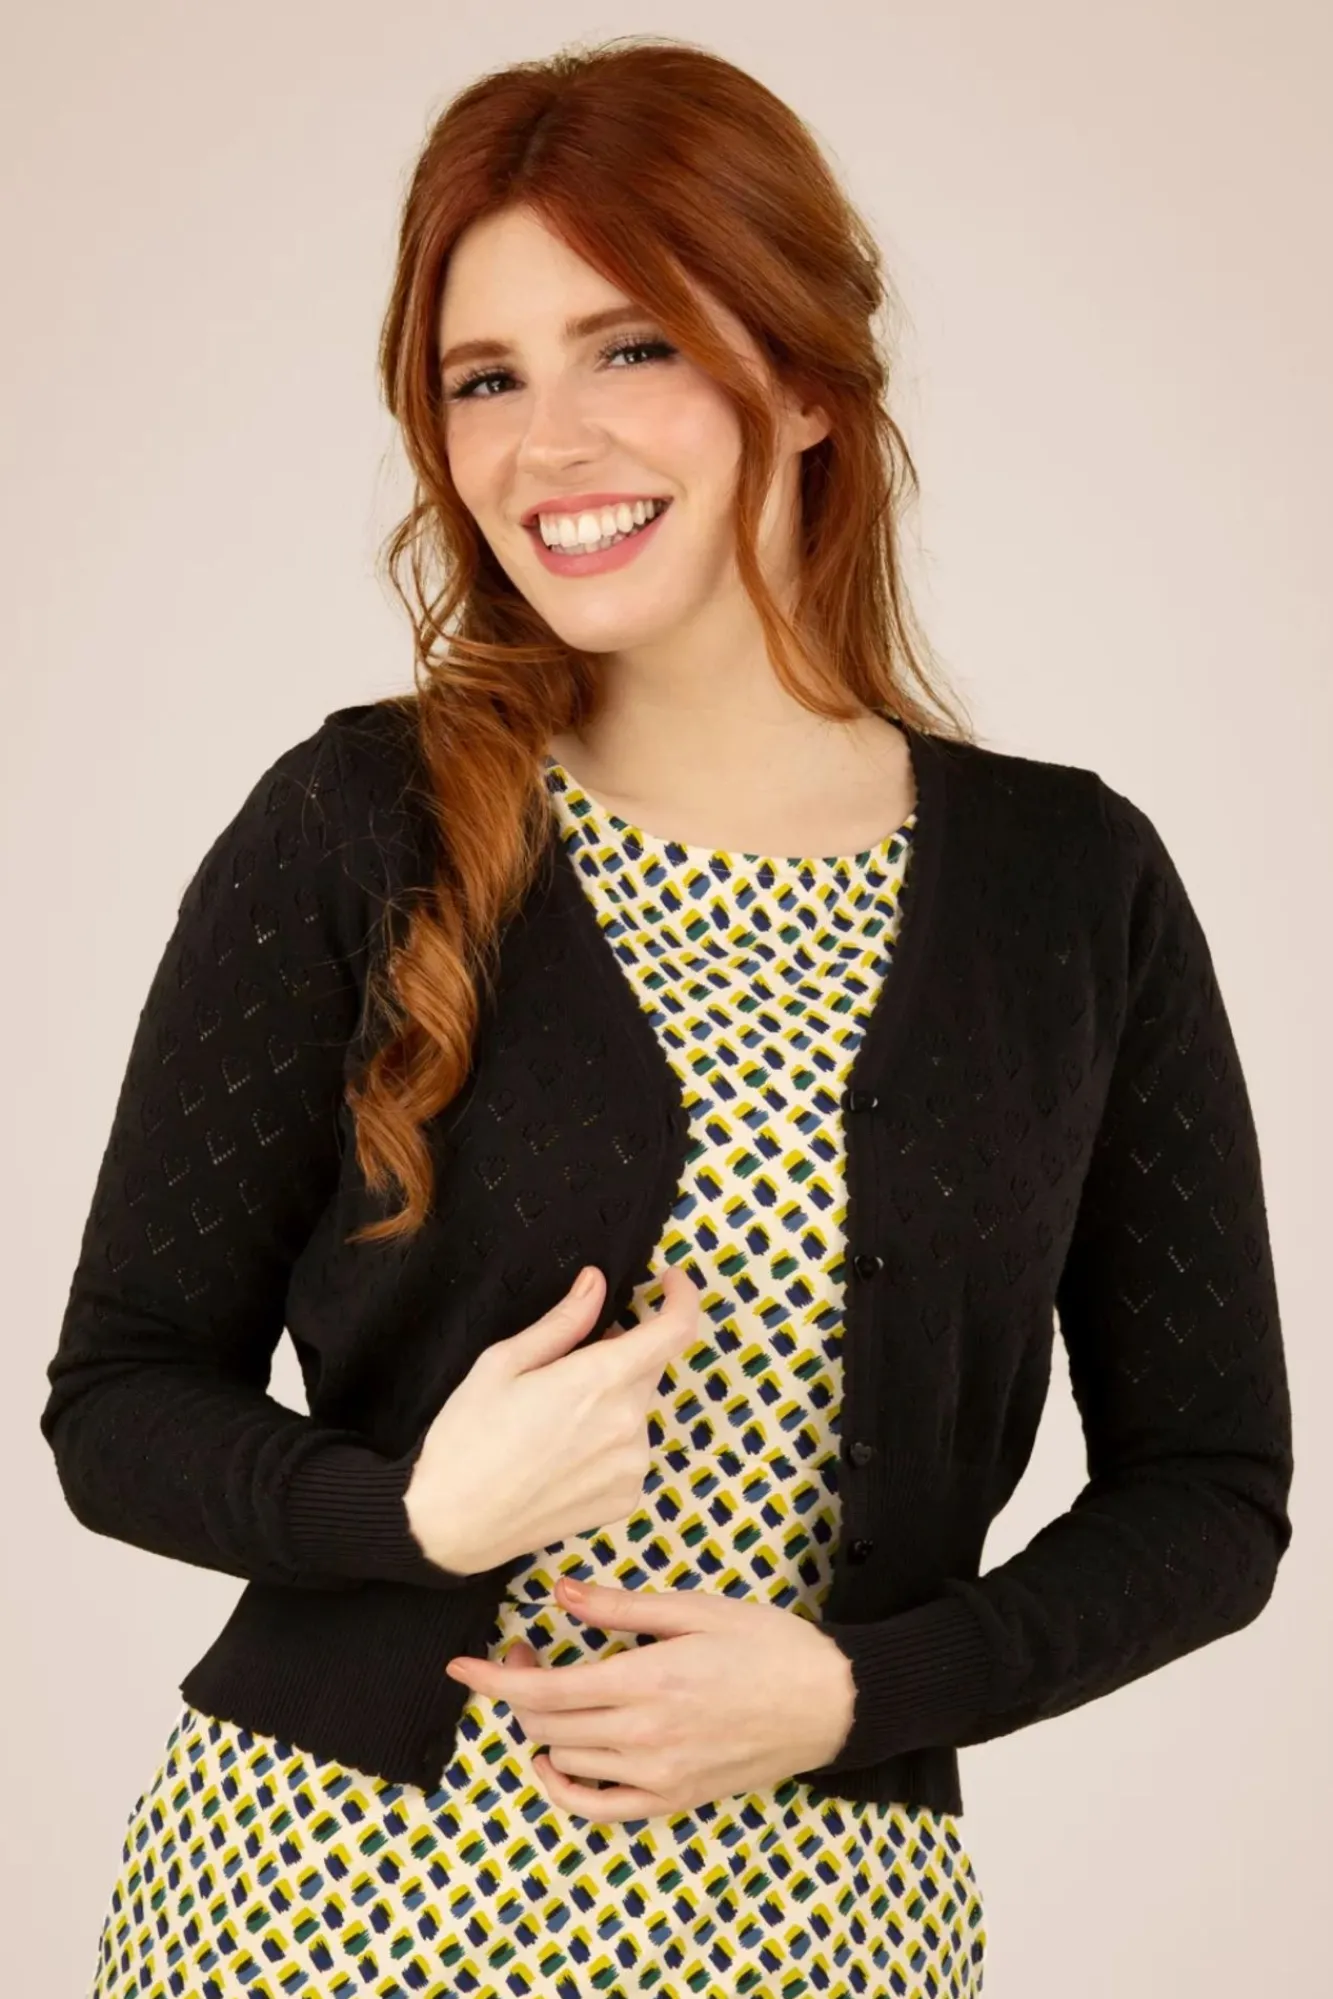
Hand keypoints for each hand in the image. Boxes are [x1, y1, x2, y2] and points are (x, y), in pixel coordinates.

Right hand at [404, 1264, 699, 1577]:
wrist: (450, 1525)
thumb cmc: (467, 1436)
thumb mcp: (503, 1363)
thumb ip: (562, 1322)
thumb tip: (596, 1283)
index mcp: (600, 1381)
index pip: (675, 1331)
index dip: (682, 1298)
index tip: (668, 1283)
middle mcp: (629, 1424)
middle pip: (650, 1367)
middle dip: (622, 1352)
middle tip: (570, 1361)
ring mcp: (631, 1467)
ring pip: (638, 1410)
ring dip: (612, 1400)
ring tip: (555, 1419)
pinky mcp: (626, 1500)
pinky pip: (630, 1452)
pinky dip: (609, 1441)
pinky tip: (562, 1455)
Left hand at [445, 1576, 856, 1821]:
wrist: (829, 1702)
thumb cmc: (767, 1644)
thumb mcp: (695, 1608)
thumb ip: (621, 1607)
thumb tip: (560, 1594)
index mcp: (649, 1681)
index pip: (547, 1690)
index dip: (496, 1679)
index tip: (462, 1666)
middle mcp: (646, 1736)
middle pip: (547, 1725)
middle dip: (518, 1691)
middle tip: (527, 1652)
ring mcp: (659, 1776)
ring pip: (566, 1762)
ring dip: (542, 1729)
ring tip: (553, 1694)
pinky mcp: (674, 1800)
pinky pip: (599, 1808)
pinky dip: (565, 1789)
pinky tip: (556, 1762)